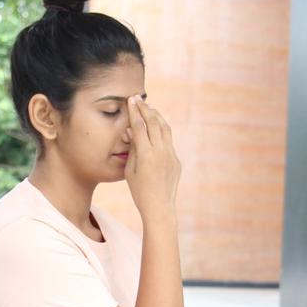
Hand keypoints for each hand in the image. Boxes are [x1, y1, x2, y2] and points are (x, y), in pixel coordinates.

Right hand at [123, 95, 180, 217]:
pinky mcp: (176, 160)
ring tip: (149, 108)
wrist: (160, 207)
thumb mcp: (130, 170)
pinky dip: (162, 130)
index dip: (134, 112)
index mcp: (146, 155)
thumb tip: (132, 131)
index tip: (131, 100)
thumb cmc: (139, 191)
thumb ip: (132, 149)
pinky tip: (157, 126)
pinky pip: (169, 141)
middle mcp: (160, 152)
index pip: (139, 126)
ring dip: (156, 116)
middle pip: (153, 123)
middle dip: (145, 109)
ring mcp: (171, 155)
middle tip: (138, 99)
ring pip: (165, 128)